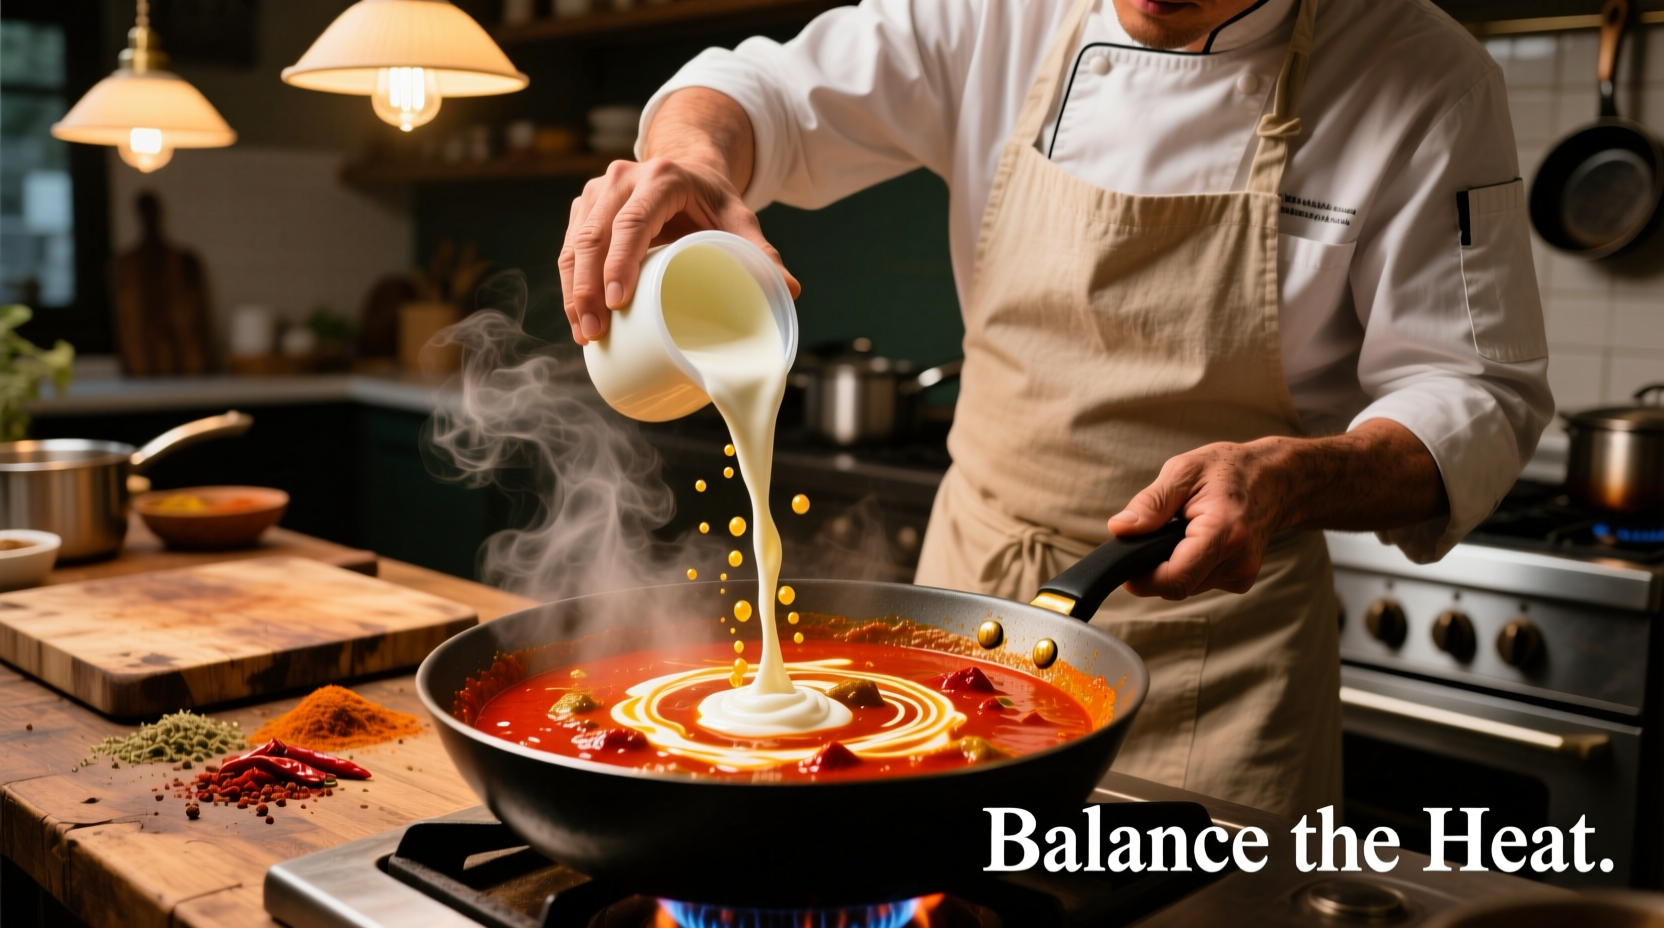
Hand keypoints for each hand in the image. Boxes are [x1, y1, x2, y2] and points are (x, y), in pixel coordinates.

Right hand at [558, 89, 799, 344]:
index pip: (632, 221)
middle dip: (588, 288)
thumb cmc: (713, 200)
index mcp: (662, 178)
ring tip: (585, 334)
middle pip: (594, 235)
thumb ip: (763, 253)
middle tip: (595, 332)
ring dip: (573, 291)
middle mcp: (623, 179)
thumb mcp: (740, 219)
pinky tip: (578, 317)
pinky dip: (570, 284)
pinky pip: (569, 246)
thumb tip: (791, 290)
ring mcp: (598, 191)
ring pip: (575, 243)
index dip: (620, 262)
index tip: (616, 302)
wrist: (687, 169)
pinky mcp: (584, 207)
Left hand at [1108, 440, 1292, 598]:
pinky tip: (1196, 539)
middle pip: (1176, 586)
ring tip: (1181, 530)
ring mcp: (1242, 574)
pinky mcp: (1240, 579)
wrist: (1278, 479)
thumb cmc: (1231, 469)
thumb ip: (1151, 503)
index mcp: (1223, 533)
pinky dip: (1188, 564)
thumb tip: (1120, 529)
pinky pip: (1199, 581)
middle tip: (1154, 533)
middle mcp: (1238, 561)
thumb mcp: (1184, 471)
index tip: (1125, 563)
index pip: (1174, 579)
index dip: (1141, 579)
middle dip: (1154, 567)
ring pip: (1186, 586)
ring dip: (1172, 564)